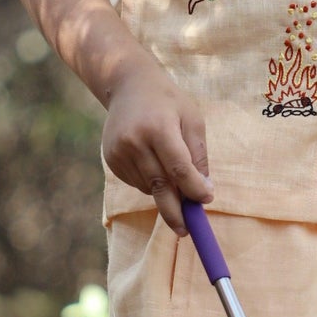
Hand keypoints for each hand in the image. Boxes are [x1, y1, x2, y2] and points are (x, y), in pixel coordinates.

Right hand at [103, 62, 212, 233]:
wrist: (128, 86)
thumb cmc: (168, 102)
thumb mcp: (192, 120)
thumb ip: (197, 156)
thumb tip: (203, 192)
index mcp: (158, 127)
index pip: (178, 167)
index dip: (193, 188)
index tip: (206, 200)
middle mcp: (134, 141)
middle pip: (159, 186)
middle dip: (174, 212)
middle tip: (185, 231)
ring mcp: (119, 152)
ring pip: (148, 187)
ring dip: (165, 190)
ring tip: (171, 171)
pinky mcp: (111, 160)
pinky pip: (137, 183)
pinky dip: (150, 183)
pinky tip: (153, 162)